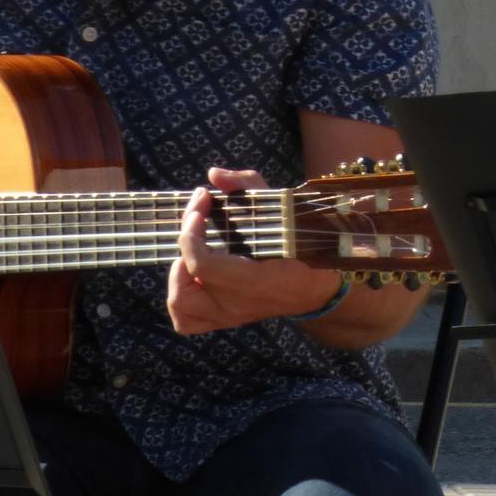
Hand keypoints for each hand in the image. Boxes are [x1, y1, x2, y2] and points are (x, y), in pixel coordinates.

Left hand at [166, 166, 345, 335]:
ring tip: (196, 252)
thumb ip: (247, 185)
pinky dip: (180, 298)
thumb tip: (214, 175)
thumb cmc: (301, 244)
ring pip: (180, 304)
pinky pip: (186, 321)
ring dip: (179, 275)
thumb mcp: (282, 206)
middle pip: (184, 285)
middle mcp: (236, 304)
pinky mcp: (224, 321)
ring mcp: (228, 316)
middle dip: (185, 247)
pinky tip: (192, 277)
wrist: (317, 287)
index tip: (202, 201)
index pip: (201, 265)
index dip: (191, 231)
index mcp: (252, 281)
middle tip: (201, 224)